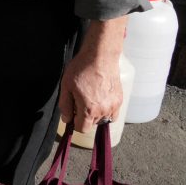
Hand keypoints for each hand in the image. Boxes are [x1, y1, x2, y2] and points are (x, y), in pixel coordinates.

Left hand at [59, 18, 126, 133]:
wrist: (100, 56)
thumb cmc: (81, 69)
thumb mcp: (66, 86)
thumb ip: (65, 105)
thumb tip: (66, 120)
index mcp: (89, 110)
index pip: (82, 128)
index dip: (75, 122)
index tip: (73, 112)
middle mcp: (103, 111)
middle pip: (92, 124)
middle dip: (84, 116)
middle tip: (80, 100)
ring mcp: (113, 106)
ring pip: (102, 119)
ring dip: (96, 113)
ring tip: (91, 97)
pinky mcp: (120, 100)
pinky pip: (112, 113)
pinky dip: (106, 110)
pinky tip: (100, 98)